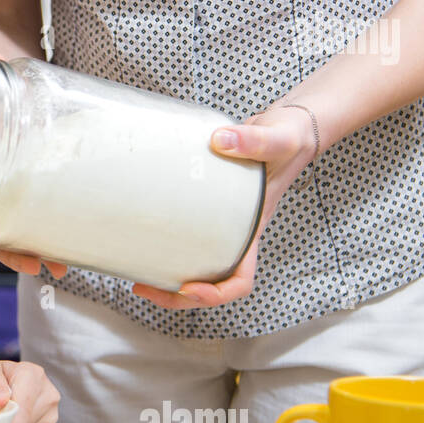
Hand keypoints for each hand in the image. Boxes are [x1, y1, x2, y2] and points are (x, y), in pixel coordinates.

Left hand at [131, 105, 319, 309]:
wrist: (285, 128)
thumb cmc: (288, 139)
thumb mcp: (279, 139)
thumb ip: (254, 140)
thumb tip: (220, 140)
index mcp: (251, 230)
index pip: (240, 281)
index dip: (215, 294)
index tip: (188, 288)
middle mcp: (233, 232)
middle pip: (207, 282)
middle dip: (175, 294)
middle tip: (142, 287)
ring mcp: (217, 221)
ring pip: (192, 263)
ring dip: (165, 276)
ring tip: (135, 273)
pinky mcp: (202, 205)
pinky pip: (182, 233)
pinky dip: (162, 241)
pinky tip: (141, 233)